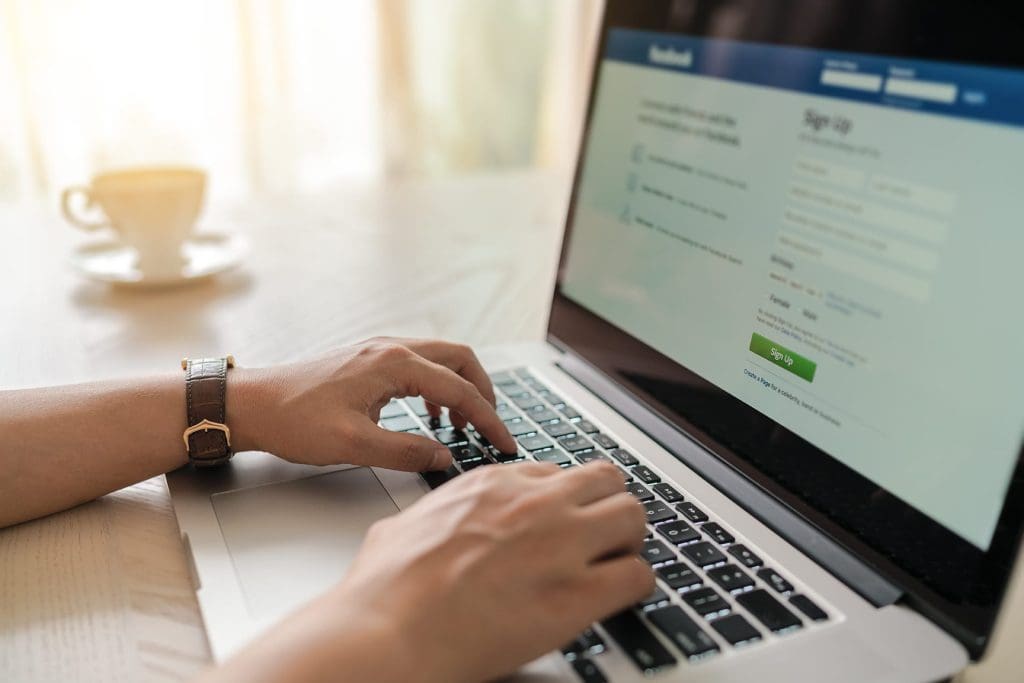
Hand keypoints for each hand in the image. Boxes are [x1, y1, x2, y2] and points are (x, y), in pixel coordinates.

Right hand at [207, 461, 653, 682]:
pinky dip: (634, 586)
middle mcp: (533, 505)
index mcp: (492, 485)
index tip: (563, 523)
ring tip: (612, 566)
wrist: (386, 633)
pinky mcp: (576, 596)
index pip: (557, 474)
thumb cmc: (384, 591)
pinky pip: (638, 575)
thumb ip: (430, 518)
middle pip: (606, 479)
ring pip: (633, 516)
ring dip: (627, 541)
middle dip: (607, 507)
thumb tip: (426, 527)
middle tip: (600, 538)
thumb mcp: (401, 526)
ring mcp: (560, 545)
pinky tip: (615, 600)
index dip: (564, 502)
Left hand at [229, 337, 516, 470]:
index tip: (504, 443)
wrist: (251, 405)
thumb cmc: (294, 420)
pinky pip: (420, 366)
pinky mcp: (369, 360)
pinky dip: (437, 389)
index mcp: (394, 364)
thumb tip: (444, 456)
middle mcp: (391, 348)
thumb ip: (406, 451)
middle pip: (460, 360)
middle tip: (492, 428)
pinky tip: (429, 418)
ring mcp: (379, 350)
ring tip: (464, 427)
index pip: (460, 389)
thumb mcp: (353, 445)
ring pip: (441, 360)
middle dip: (483, 393)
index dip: (488, 419)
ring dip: (460, 389)